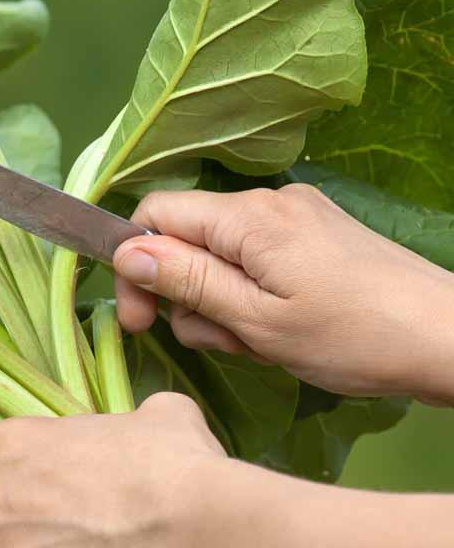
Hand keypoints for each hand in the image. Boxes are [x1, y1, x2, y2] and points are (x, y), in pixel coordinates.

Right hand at [113, 184, 453, 403]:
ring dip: (223, 305)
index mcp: (250, 218)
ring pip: (223, 256)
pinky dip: (254, 298)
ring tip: (261, 344)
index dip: (136, 267)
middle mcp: (271, 203)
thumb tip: (126, 252)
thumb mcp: (257, 321)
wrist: (446, 337)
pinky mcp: (318, 237)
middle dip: (188, 296)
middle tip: (221, 344)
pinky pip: (258, 261)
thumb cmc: (354, 337)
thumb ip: (188, 282)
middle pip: (189, 239)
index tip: (140, 322)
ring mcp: (299, 218)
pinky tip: (280, 332)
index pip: (157, 214)